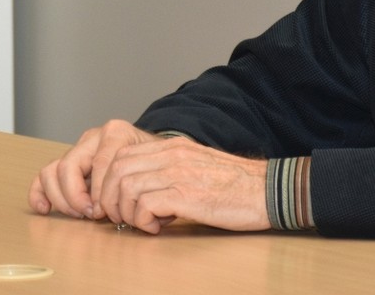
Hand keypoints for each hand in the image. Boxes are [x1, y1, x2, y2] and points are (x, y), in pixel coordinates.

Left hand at [28, 119, 269, 233]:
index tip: (114, 203)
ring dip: (125, 211)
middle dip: (109, 197)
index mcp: (170, 146)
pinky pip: (146, 204)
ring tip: (139, 223)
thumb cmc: (232, 186)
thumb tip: (137, 192)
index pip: (119, 155)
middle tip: (120, 217)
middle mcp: (170, 154)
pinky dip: (144, 220)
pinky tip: (158, 227)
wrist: (267, 190)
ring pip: (126, 186)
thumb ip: (166, 171)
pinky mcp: (187, 195)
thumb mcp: (194, 166)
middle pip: (116, 169)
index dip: (107, 181)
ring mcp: (178, 172)